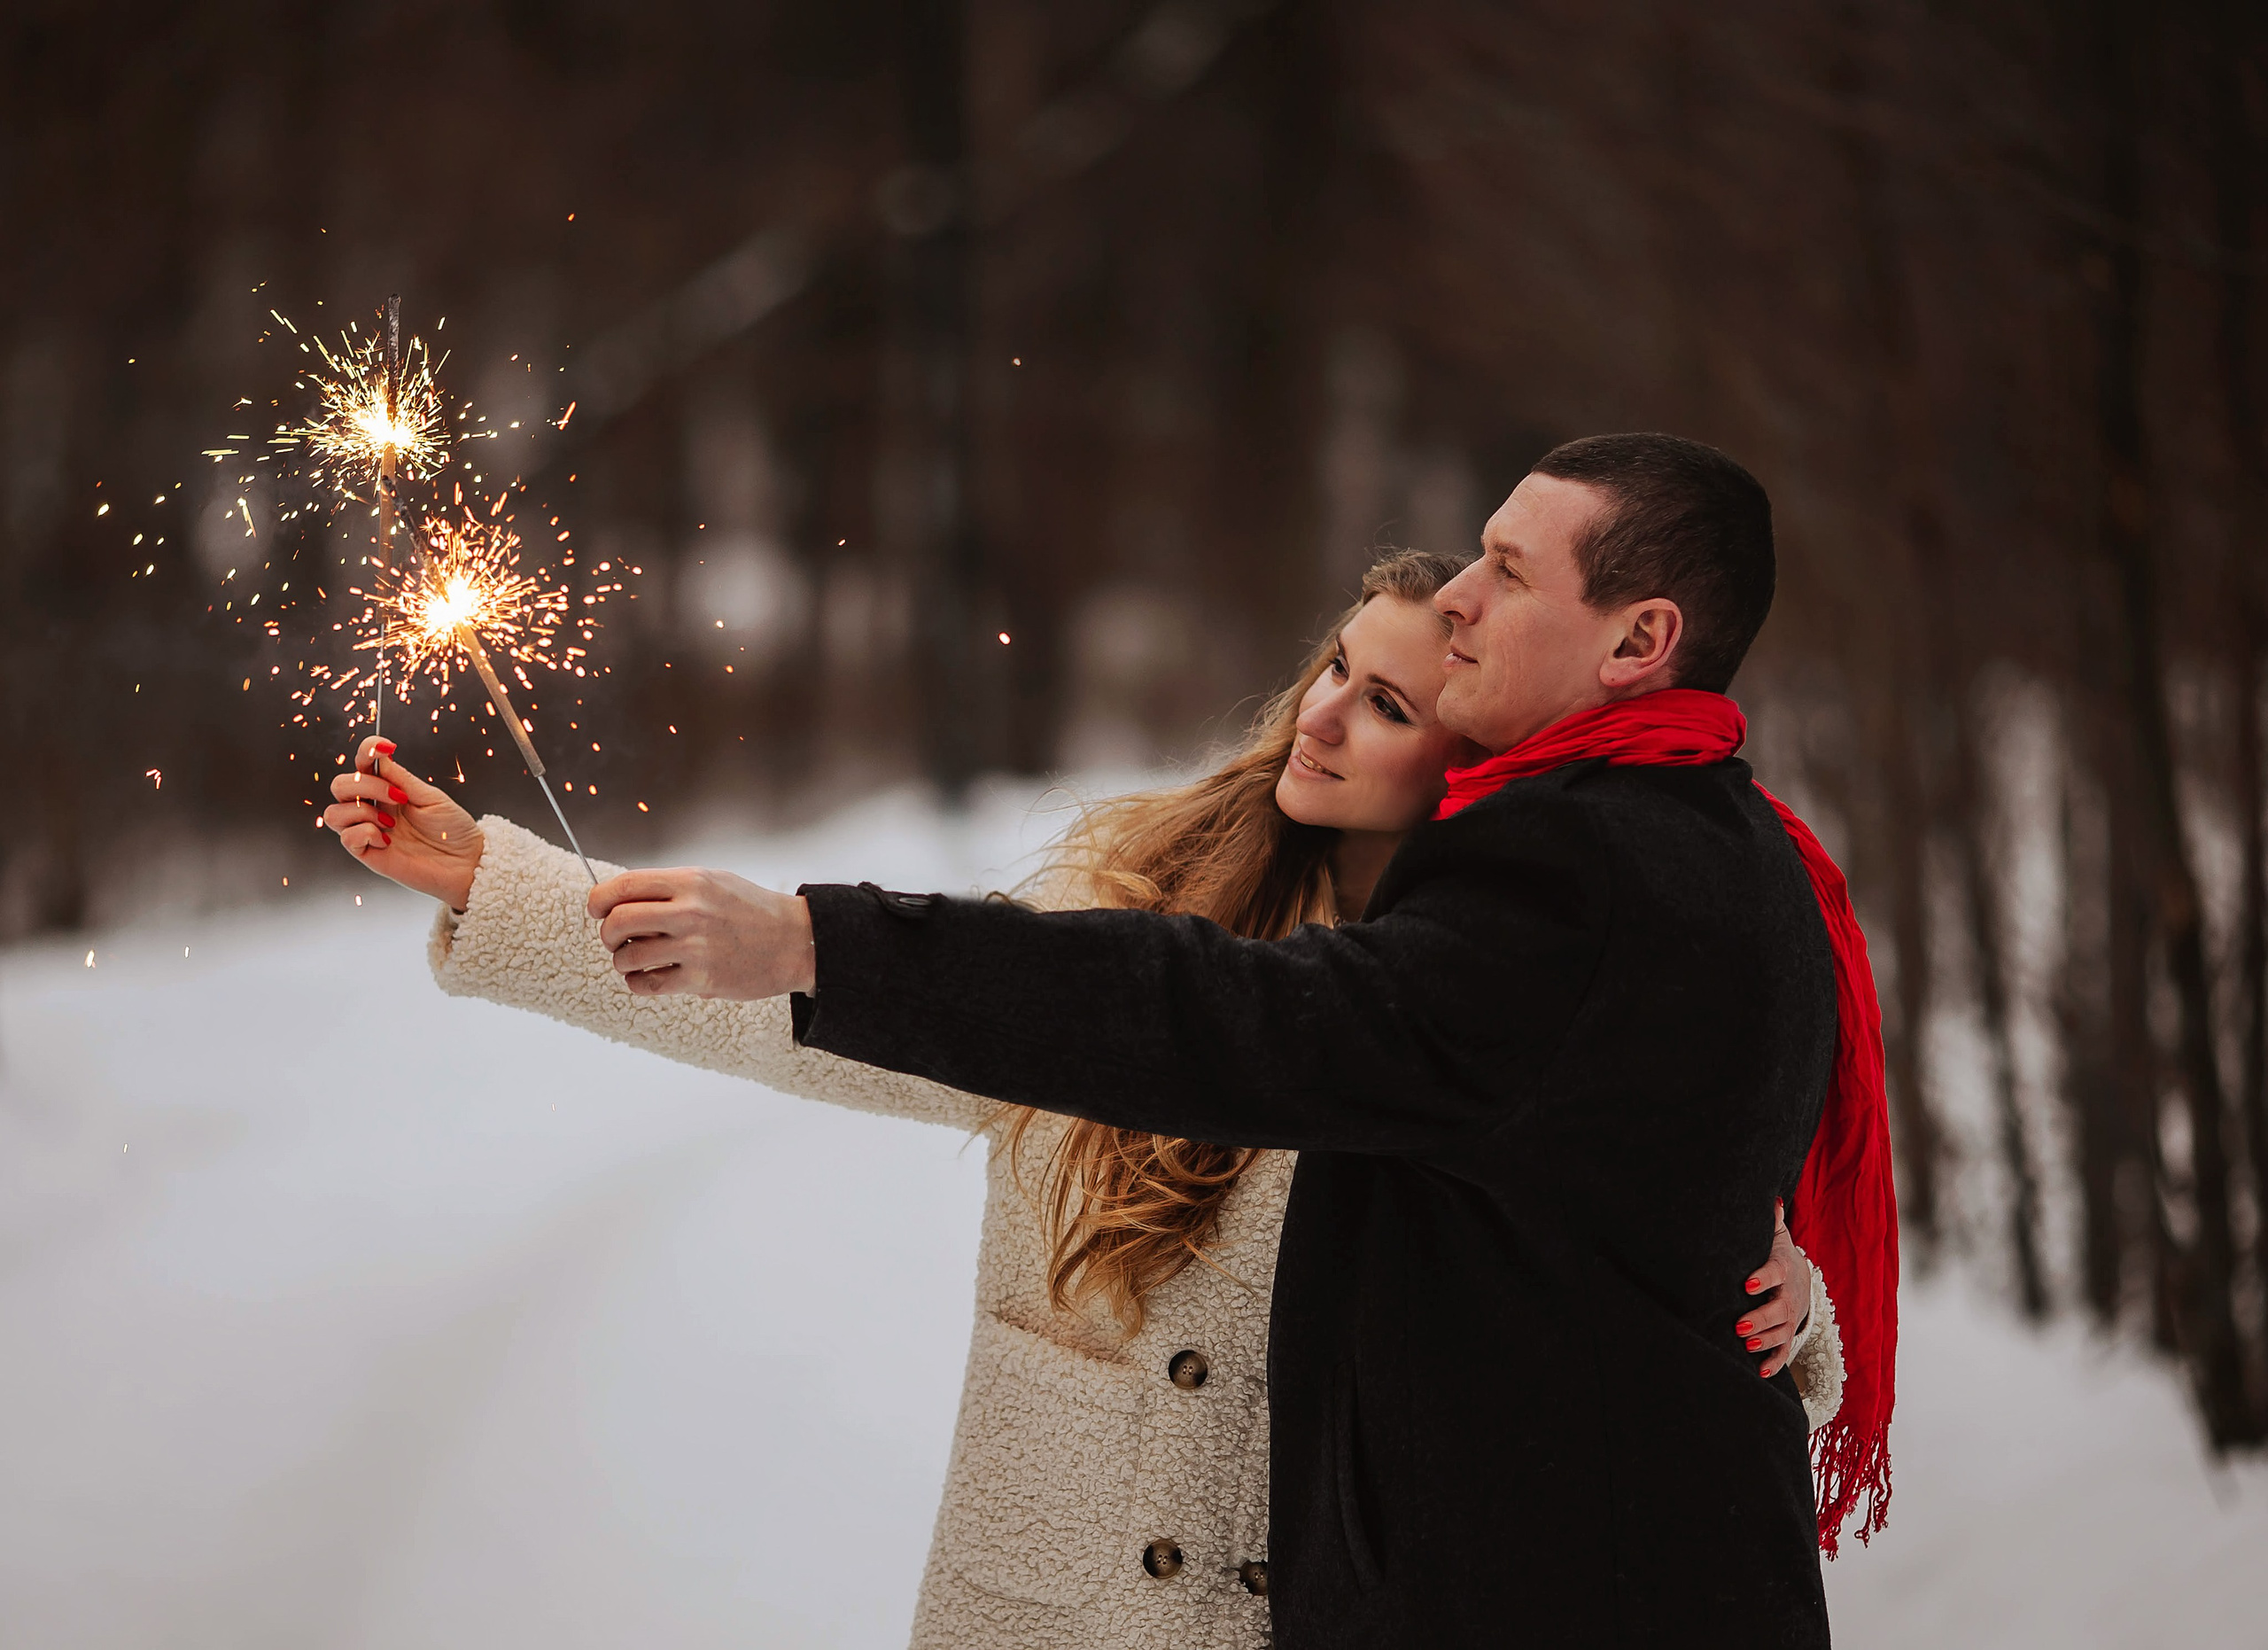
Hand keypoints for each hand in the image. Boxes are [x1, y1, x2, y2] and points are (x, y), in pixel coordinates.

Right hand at [322, 736, 484, 910]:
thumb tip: (380, 756)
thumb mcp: (431, 797)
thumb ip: (401, 779)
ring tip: (392, 823)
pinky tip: (387, 840)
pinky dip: (365, 833)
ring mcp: (368, 831)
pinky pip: (346, 837)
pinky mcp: (368, 853)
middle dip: (366, 785)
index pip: (363, 764)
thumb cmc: (453, 831)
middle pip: (340, 785)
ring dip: (362, 811)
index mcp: (388, 790)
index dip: (367, 750)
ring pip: (335, 812)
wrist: (466, 863)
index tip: (386, 747)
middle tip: (399, 797)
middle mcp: (374, 808)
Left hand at [589, 867, 815, 998]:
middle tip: (614, 939)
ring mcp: (696, 947)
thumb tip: (622, 897)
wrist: (795, 941)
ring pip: (627, 956)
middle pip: (618, 921)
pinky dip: (636, 982)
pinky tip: (645, 977)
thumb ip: (671, 887)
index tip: (597, 909)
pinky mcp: (702, 980)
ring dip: (621, 960)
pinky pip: (647, 984)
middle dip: (606, 933)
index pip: (624, 885)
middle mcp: (691, 912)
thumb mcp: (713, 881)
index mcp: (691, 882)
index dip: (599, 899)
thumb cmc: (751, 910)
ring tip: (635, 959)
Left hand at [1737, 1199, 1811, 1378]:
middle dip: (1760, 1317)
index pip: (1774, 1272)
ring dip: (1766, 1341)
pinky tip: (1761, 1372)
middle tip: (1739, 1324)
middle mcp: (1789, 1296)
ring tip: (1747, 1345)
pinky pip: (1784, 1350)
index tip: (1748, 1283)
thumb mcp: (1775, 1237)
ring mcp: (1790, 1318)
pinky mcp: (1788, 1333)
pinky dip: (1774, 1363)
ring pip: (1781, 1332)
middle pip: (1779, 1309)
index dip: (1763, 1278)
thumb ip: (1771, 1222)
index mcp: (1782, 1269)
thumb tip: (1771, 1200)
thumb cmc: (1778, 1255)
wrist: (1801, 1277)